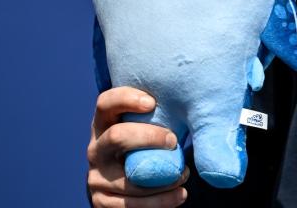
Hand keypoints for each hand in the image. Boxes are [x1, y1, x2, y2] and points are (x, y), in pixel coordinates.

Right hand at [86, 87, 188, 206]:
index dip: (126, 98)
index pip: (105, 103)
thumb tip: (200, 106)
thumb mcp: (149, 128)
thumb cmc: (150, 145)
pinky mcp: (102, 201)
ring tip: (185, 175)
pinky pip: (129, 205)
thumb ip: (161, 117)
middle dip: (150, 137)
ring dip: (162, 179)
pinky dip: (159, 201)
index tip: (153, 102)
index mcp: (104, 124)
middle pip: (117, 136)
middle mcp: (96, 149)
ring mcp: (96, 177)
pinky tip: (179, 195)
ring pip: (128, 178)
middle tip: (174, 141)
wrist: (131, 183)